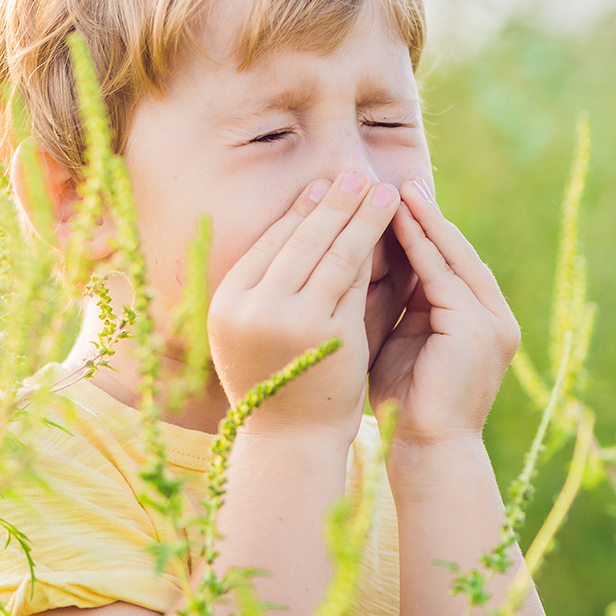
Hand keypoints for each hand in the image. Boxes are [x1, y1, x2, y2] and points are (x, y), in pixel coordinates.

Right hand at [207, 171, 399, 443]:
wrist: (291, 442)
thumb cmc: (281, 383)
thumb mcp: (265, 329)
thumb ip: (283, 285)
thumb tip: (311, 224)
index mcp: (226, 302)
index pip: (270, 244)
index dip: (300, 212)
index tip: (322, 187)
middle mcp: (250, 306)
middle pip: (299, 241)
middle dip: (332, 203)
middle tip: (355, 173)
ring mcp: (287, 319)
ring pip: (330, 254)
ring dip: (359, 216)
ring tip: (381, 190)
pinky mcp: (325, 333)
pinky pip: (352, 280)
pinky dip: (371, 251)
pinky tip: (388, 229)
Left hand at [369, 180, 519, 447]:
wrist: (427, 452)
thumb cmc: (404, 405)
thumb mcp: (401, 342)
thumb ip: (397, 305)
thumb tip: (366, 262)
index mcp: (481, 323)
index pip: (451, 264)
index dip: (425, 231)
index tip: (395, 200)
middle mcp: (495, 318)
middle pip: (458, 254)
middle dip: (428, 216)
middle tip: (399, 179)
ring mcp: (492, 322)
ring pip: (453, 258)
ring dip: (423, 223)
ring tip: (396, 190)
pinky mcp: (477, 328)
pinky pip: (442, 276)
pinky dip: (419, 248)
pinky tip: (396, 223)